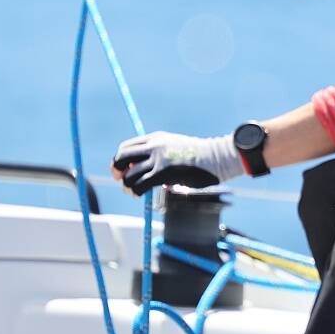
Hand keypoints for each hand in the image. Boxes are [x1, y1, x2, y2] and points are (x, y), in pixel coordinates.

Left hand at [111, 131, 244, 194]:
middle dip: (117, 170)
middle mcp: (154, 146)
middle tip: (120, 180)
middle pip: (121, 157)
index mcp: (156, 138)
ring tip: (133, 191)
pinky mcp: (164, 173)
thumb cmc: (198, 157)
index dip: (119, 160)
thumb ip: (157, 154)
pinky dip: (135, 191)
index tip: (121, 170)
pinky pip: (139, 185)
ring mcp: (159, 159)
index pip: (126, 147)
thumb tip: (139, 170)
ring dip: (127, 186)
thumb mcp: (174, 148)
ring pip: (129, 175)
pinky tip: (139, 195)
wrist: (217, 158)